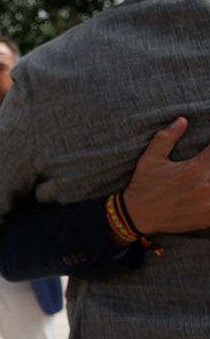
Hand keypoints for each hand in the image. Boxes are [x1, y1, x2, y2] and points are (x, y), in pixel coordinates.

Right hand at [123, 117, 209, 235]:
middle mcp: (206, 185)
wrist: (136, 216)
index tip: (209, 151)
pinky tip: (207, 195)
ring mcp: (209, 204)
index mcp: (195, 168)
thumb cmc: (144, 185)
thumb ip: (167, 137)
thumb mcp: (150, 158)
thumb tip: (183, 120)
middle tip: (207, 167)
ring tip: (208, 179)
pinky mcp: (208, 218)